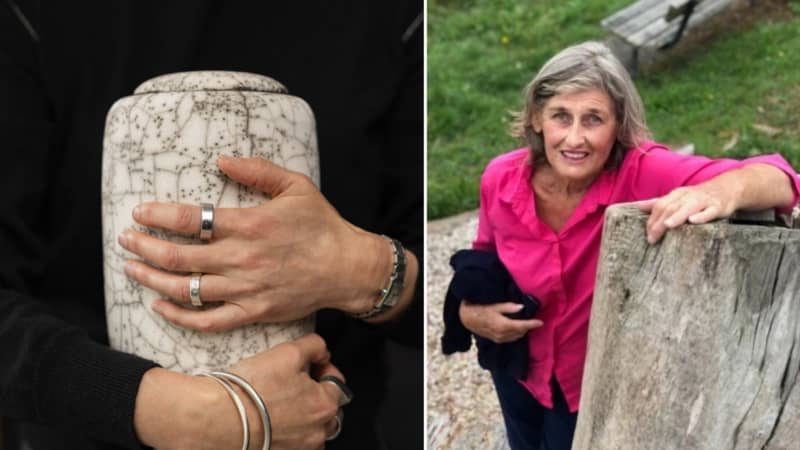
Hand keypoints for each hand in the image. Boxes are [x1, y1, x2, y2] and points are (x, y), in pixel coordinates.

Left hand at [118, 155, 390, 330]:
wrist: (347, 268)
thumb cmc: (322, 226)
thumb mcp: (296, 187)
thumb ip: (258, 171)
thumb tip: (221, 160)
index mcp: (251, 225)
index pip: (191, 220)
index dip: (159, 215)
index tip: (139, 212)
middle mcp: (243, 259)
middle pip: (179, 256)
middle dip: (144, 246)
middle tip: (125, 239)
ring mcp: (246, 290)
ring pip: (186, 289)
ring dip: (152, 278)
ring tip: (131, 267)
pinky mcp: (253, 313)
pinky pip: (207, 320)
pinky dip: (179, 316)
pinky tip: (159, 305)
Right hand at [135, 333, 344, 449]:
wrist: (216, 418)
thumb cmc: (250, 389)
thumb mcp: (288, 352)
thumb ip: (314, 347)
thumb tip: (322, 352)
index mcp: (325, 406)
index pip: (338, 384)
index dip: (325, 370)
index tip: (314, 365)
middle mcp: (317, 433)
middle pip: (327, 411)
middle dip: (316, 395)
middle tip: (296, 383)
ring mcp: (299, 449)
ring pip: (311, 430)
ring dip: (303, 416)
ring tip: (280, 402)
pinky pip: (292, 443)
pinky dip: (286, 432)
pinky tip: (269, 419)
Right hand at [458, 301, 542, 343]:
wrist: (466, 318)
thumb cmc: (479, 309)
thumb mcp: (494, 306)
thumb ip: (508, 307)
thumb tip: (521, 307)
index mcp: (504, 325)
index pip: (522, 326)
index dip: (532, 324)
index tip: (541, 322)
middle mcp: (503, 334)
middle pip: (521, 332)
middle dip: (528, 327)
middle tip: (533, 320)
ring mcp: (499, 339)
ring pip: (516, 337)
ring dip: (522, 331)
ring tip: (525, 323)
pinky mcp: (496, 340)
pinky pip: (510, 339)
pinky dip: (516, 334)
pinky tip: (516, 328)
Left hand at [638, 184, 735, 243]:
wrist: (727, 188)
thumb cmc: (698, 196)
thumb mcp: (678, 197)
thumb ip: (659, 203)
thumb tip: (638, 206)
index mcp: (677, 194)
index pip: (661, 205)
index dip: (652, 219)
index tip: (648, 234)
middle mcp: (689, 196)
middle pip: (671, 207)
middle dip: (660, 223)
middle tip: (652, 238)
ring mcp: (704, 201)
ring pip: (688, 207)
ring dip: (677, 216)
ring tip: (668, 225)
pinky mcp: (718, 206)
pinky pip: (709, 211)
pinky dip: (701, 215)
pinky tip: (693, 220)